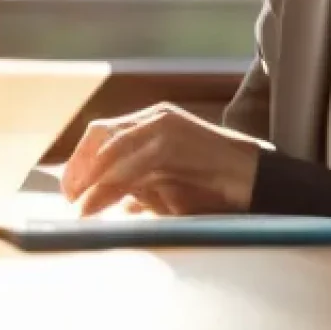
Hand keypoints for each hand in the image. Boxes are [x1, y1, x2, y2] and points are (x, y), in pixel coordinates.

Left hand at [60, 103, 263, 216]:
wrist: (261, 184)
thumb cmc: (217, 190)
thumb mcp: (170, 189)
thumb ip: (144, 190)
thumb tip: (122, 205)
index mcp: (151, 124)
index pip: (102, 135)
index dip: (80, 162)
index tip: (69, 190)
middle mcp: (154, 119)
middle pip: (101, 135)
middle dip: (80, 168)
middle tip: (69, 199)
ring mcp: (164, 126)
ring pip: (112, 150)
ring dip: (92, 184)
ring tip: (80, 210)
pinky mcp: (173, 142)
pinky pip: (131, 165)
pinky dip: (108, 189)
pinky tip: (96, 207)